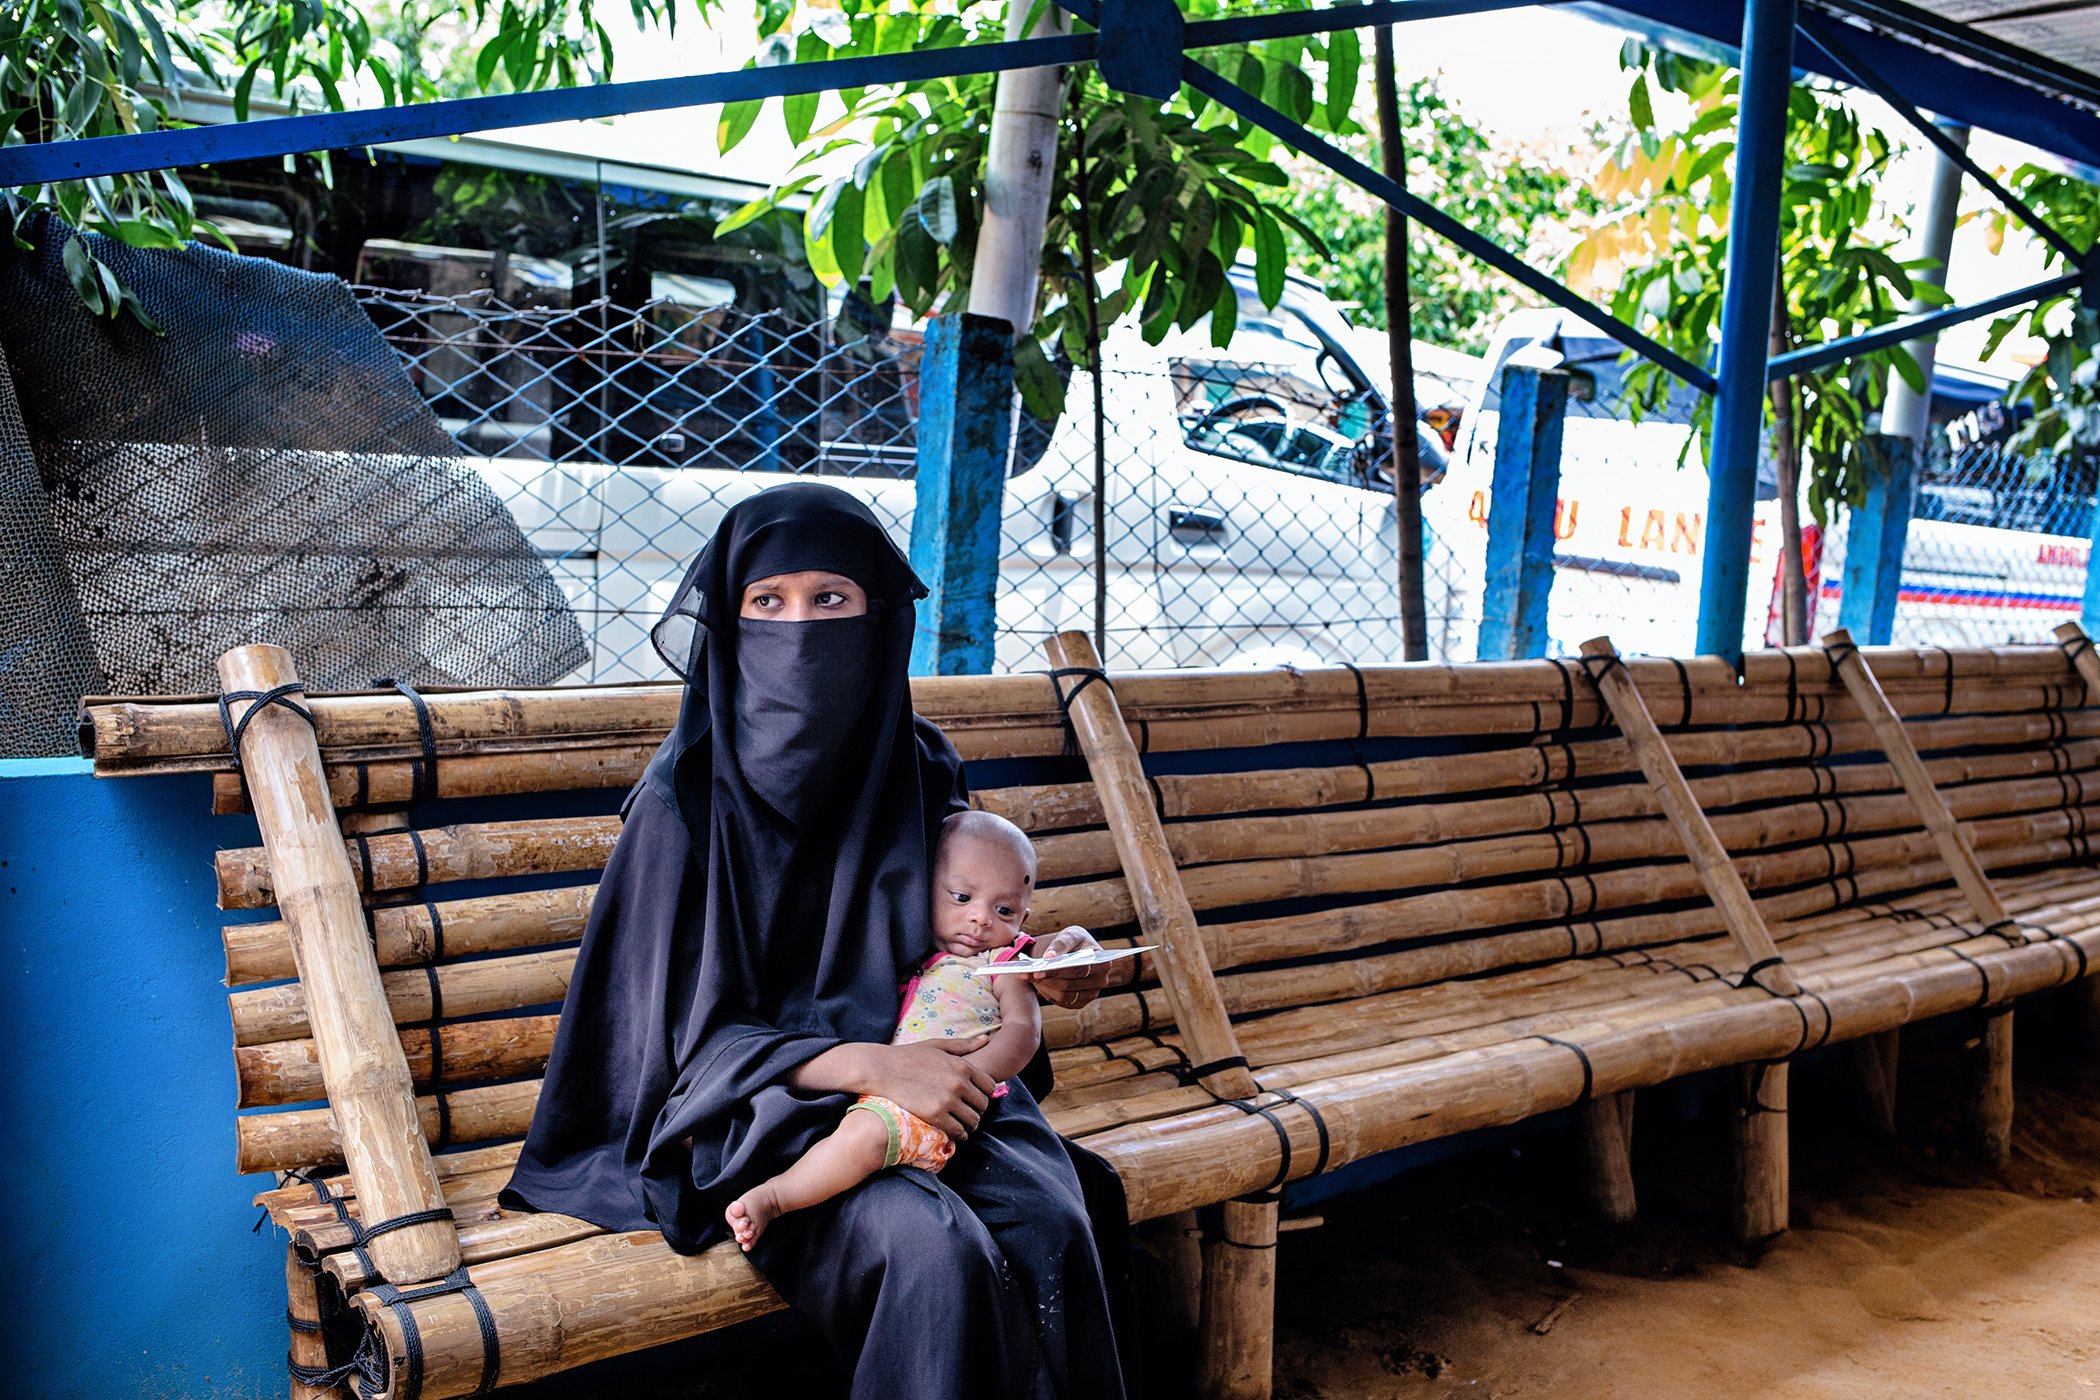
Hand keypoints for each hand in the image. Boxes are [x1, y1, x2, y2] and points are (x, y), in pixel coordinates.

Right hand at [860, 1038, 996, 1139]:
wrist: (881, 1069)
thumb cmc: (908, 1056)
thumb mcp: (937, 1046)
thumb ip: (963, 1045)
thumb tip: (986, 1039)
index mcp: (962, 1066)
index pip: (990, 1086)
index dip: (984, 1093)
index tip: (974, 1098)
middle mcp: (959, 1083)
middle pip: (983, 1105)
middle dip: (977, 1110)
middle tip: (967, 1113)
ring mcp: (948, 1100)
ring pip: (973, 1121)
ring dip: (970, 1125)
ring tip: (962, 1125)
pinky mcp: (935, 1115)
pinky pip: (958, 1131)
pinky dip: (959, 1134)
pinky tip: (953, 1133)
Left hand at [1028, 925, 1109, 1009]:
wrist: (1073, 951)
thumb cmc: (1073, 941)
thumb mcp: (1069, 935)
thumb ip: (1060, 944)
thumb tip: (1048, 957)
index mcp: (1102, 961)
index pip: (1080, 969)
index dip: (1059, 970)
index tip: (1039, 968)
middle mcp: (1101, 980)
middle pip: (1070, 984)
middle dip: (1047, 979)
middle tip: (1026, 974)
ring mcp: (1092, 993)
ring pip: (1064, 995)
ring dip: (1044, 987)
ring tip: (1027, 977)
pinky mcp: (1081, 1002)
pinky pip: (1062, 1002)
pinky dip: (1047, 993)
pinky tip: (1036, 983)